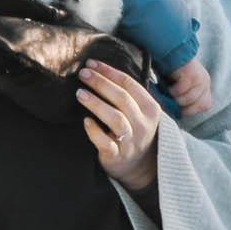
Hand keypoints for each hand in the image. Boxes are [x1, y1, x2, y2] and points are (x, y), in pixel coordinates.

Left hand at [78, 59, 162, 190]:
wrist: (139, 166)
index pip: (130, 84)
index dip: (109, 72)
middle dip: (101, 83)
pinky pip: (106, 143)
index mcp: (151, 109)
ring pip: (115, 119)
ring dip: (96, 104)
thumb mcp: (140, 112)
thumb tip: (99, 68)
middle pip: (122, 98)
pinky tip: (85, 121)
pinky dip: (95, 131)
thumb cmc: (134, 130)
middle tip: (83, 74)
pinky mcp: (117, 155)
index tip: (91, 63)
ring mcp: (131, 141)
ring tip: (79, 93)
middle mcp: (143, 124)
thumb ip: (128, 93)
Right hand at [165, 60, 213, 116]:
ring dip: (175, 98)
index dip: (191, 109)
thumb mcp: (183, 88)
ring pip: (186, 100)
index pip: (205, 105)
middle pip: (195, 106)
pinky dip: (172, 90)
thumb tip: (178, 113)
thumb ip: (185, 99)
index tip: (180, 106)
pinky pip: (179, 91)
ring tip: (169, 90)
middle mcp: (205, 82)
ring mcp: (200, 79)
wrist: (170, 52)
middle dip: (181, 105)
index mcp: (206, 86)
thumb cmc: (173, 72)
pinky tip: (169, 84)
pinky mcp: (191, 76)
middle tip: (172, 98)